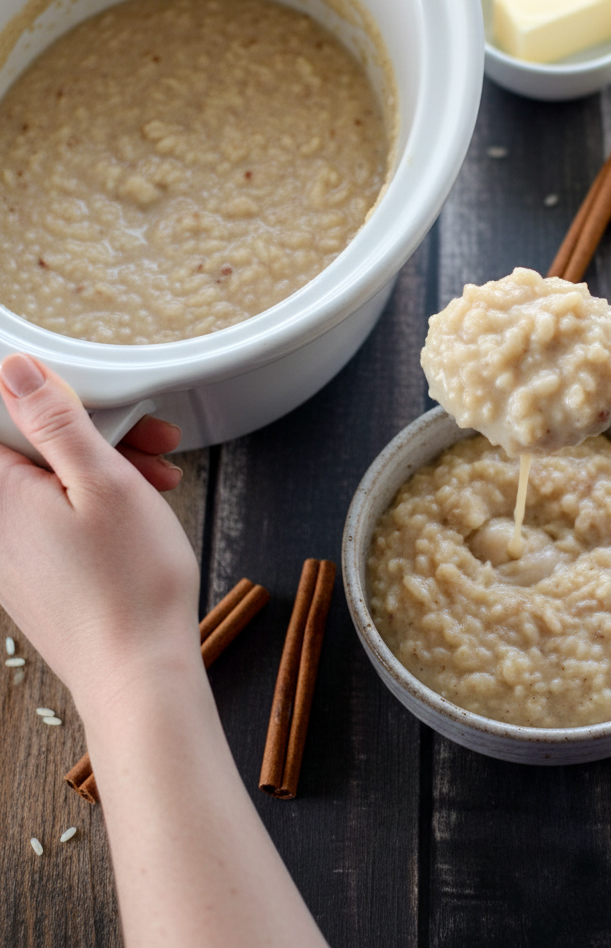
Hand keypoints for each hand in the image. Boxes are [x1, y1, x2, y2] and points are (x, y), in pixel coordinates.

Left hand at [0, 353, 200, 719]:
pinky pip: (54, 519)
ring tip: (158, 477)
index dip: (55, 399)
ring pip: (50, 484)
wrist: (139, 675)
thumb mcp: (103, 481)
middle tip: (150, 439)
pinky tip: (139, 509)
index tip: (98, 406)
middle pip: (32, 449)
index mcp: (0, 496)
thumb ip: (55, 421)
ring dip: (102, 468)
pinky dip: (95, 504)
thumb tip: (16, 371)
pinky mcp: (33, 578)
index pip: (3, 417)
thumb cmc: (130, 585)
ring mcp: (12, 557)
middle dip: (92, 432)